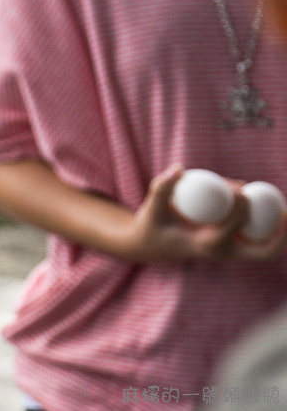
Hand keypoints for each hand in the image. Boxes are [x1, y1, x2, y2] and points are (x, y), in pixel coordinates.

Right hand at [124, 164, 286, 261]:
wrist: (149, 245)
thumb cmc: (151, 224)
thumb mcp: (151, 207)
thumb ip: (162, 187)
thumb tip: (179, 168)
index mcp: (204, 245)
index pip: (231, 228)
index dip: (240, 207)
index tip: (240, 187)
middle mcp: (220, 253)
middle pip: (262, 253)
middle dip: (281, 234)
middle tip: (286, 211)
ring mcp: (227, 254)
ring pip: (265, 250)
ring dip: (279, 233)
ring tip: (284, 208)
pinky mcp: (228, 248)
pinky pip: (257, 243)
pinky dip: (267, 229)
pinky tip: (266, 208)